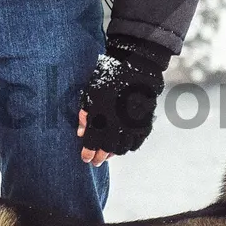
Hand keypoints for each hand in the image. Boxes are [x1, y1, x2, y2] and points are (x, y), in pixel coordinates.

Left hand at [76, 37, 171, 160]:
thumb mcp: (90, 91)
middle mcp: (118, 121)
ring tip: (108, 155)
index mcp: (101, 113)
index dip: (88, 152)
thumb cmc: (109, 75)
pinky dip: (129, 147)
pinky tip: (123, 147)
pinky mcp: (145, 120)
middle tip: (96, 161)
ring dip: (114, 153)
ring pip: (124, 147)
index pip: (93, 141)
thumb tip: (80, 133)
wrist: (136, 64)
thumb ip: (85, 114)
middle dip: (100, 157)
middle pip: (108, 148)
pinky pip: (137, 141)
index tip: (85, 158)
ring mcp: (133, 122)